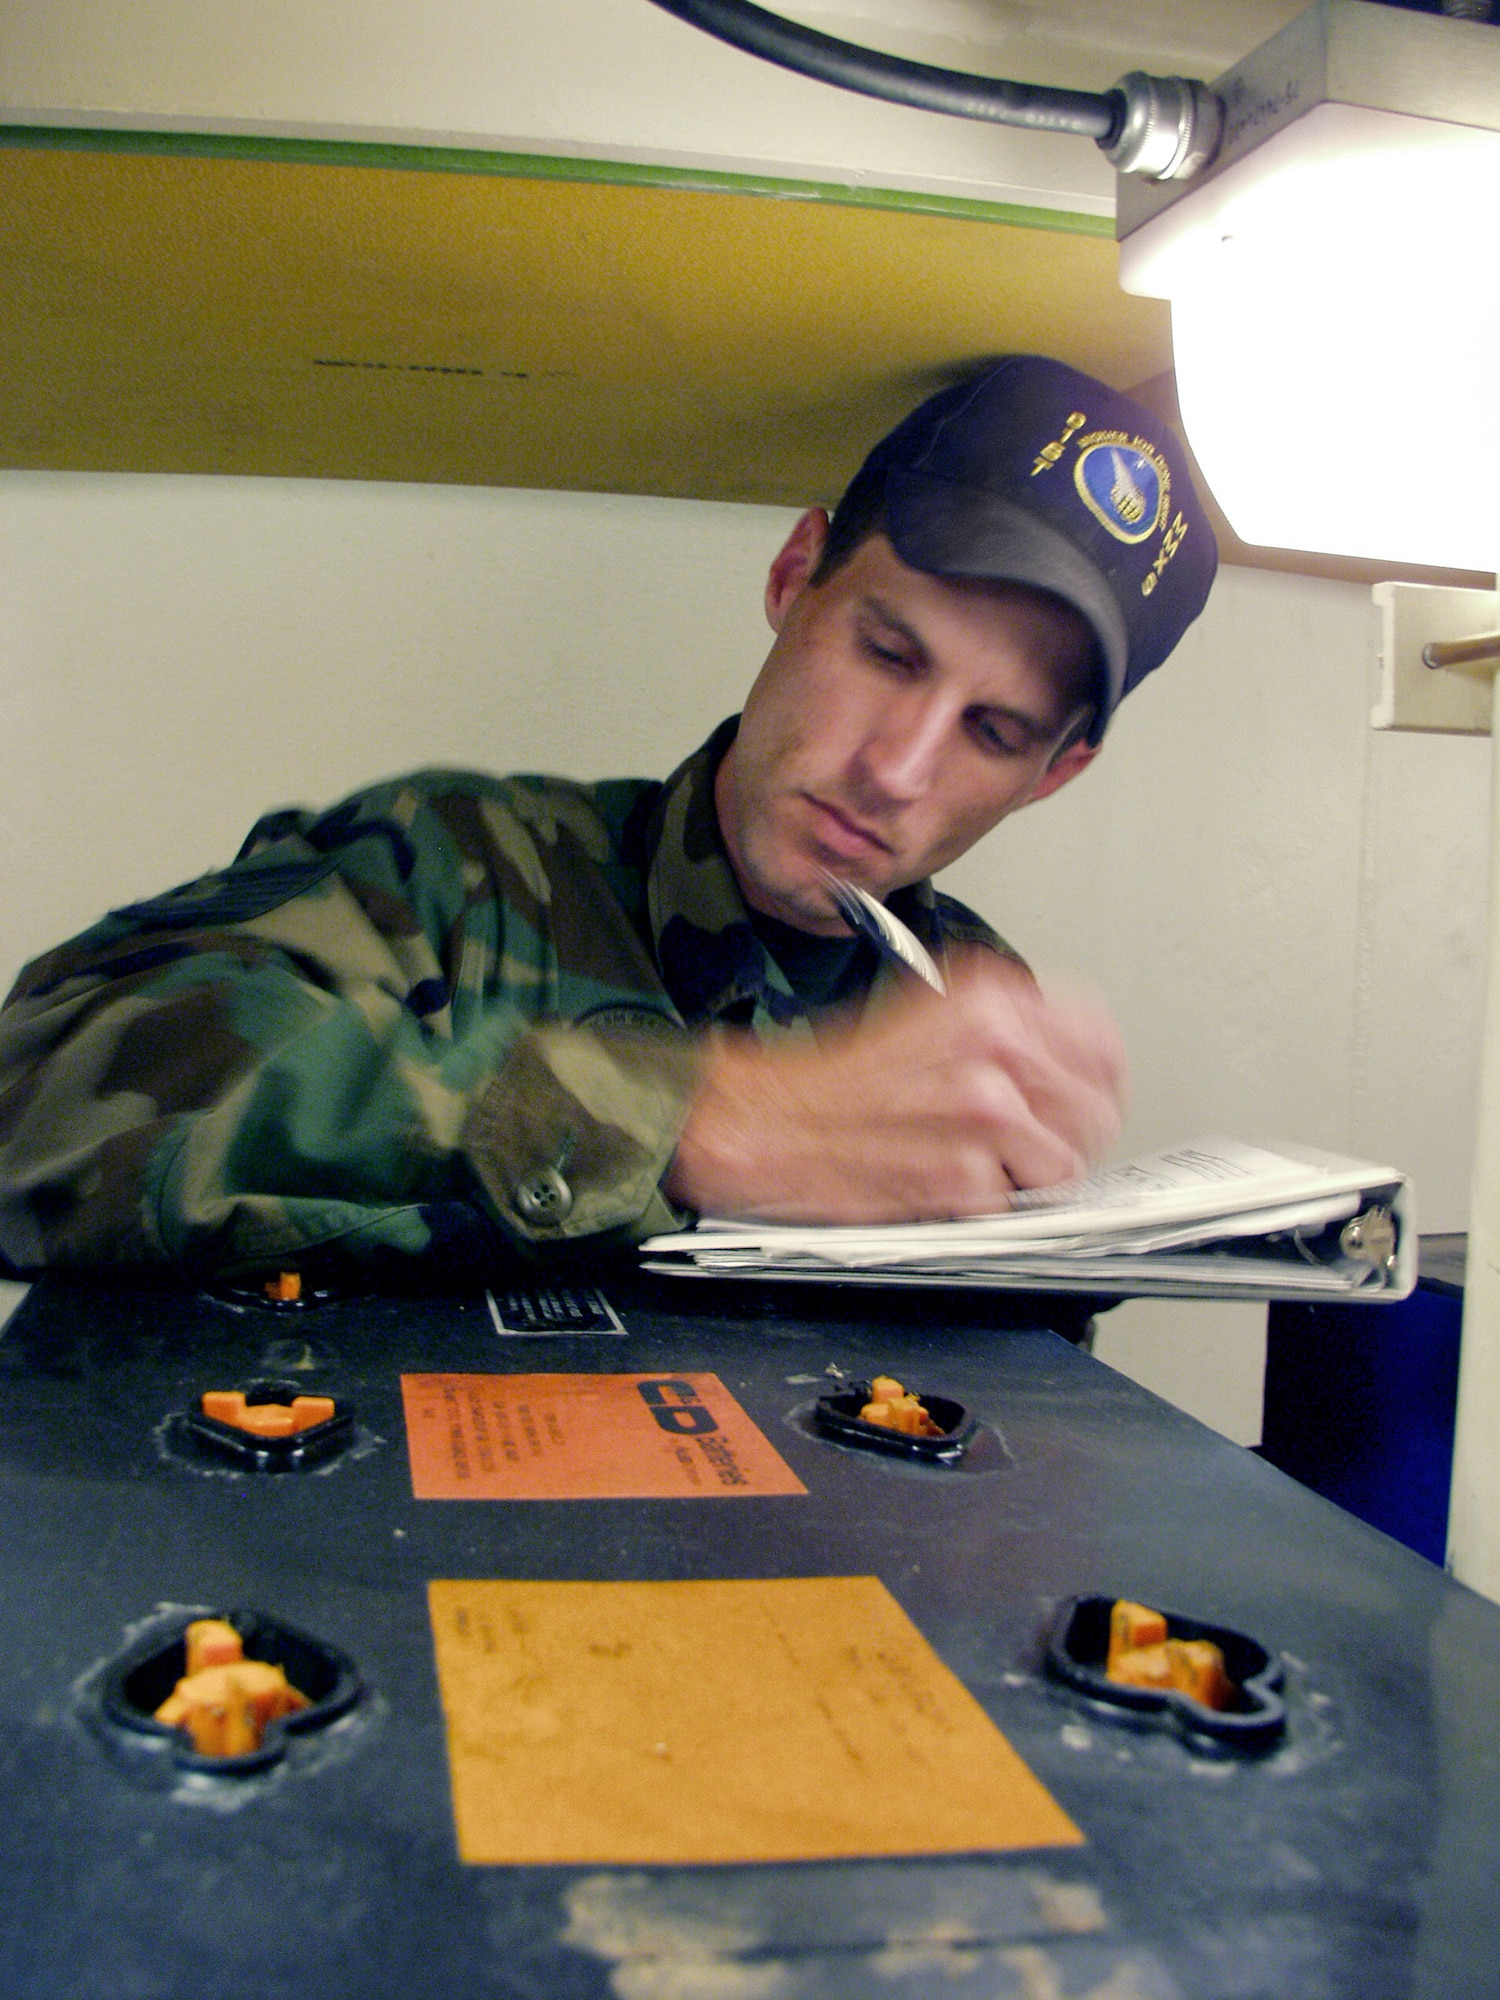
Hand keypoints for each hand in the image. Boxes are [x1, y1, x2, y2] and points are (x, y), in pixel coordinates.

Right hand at [664, 952, 1126, 1222]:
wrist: (766, 1121)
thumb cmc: (836, 1077)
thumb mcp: (932, 1015)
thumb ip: (1008, 1030)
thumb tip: (1074, 1066)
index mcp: (994, 999)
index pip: (1101, 1044)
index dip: (1097, 1084)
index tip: (1083, 1103)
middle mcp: (998, 1047)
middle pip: (1095, 1112)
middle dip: (1066, 1139)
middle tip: (1024, 1148)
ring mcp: (985, 1114)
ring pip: (1063, 1168)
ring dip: (1026, 1180)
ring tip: (975, 1165)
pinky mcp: (964, 1176)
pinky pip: (1013, 1209)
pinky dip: (983, 1210)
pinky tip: (942, 1184)